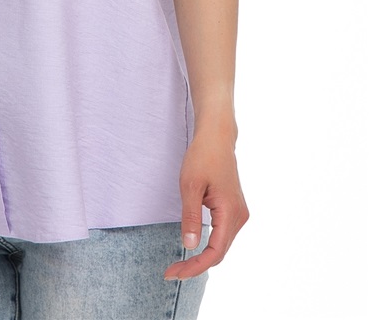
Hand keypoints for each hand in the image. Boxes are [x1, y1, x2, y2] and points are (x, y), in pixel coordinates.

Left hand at [164, 129, 248, 280]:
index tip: (174, 272)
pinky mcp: (233, 209)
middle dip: (196, 265)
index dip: (195, 266)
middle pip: (219, 253)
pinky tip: (193, 248)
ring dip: (202, 257)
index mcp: (231, 212)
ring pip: (221, 245)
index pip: (215, 252)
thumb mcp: (190, 186)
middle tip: (171, 271)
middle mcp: (239, 216)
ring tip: (179, 263)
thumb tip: (189, 245)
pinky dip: (208, 245)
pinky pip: (222, 235)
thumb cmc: (202, 156)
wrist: (216, 137)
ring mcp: (238, 213)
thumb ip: (191, 217)